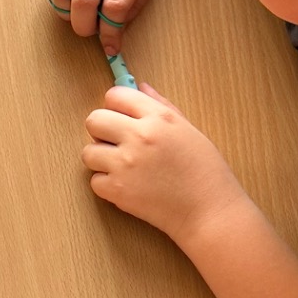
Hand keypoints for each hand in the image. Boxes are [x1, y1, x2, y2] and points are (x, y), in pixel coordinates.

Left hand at [82, 85, 244, 244]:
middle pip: (94, 120)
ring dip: (101, 159)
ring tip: (123, 167)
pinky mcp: (117, 190)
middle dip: (102, 131)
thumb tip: (140, 86)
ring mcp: (125, 164)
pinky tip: (127, 186)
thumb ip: (160, 106)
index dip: (116, 106)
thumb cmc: (204, 170)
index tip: (121, 117)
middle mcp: (139, 136)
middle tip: (117, 143)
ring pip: (88, 152)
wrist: (209, 210)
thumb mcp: (188, 129)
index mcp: (158, 118)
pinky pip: (94, 181)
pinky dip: (106, 185)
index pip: (116, 95)